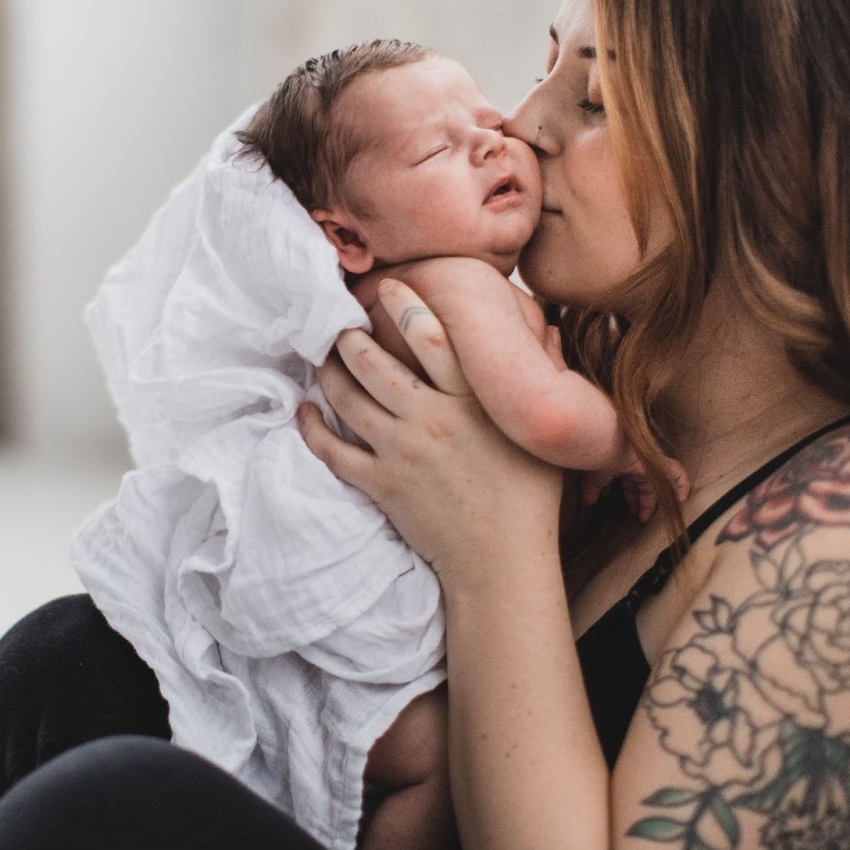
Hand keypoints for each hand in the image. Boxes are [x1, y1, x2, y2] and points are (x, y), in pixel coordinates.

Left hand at [298, 279, 562, 590]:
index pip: (432, 336)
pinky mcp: (381, 485)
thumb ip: (545, 375)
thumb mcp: (545, 432)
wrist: (501, 563)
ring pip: (348, 399)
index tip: (389, 286)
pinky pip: (333, 450)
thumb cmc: (531, 499)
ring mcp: (402, 452)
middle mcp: (432, 419)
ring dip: (329, 373)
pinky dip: (313, 428)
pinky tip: (304, 411)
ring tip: (321, 357)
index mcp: (473, 402)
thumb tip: (545, 325)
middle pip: (375, 363)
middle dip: (350, 336)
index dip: (405, 305)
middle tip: (339, 322)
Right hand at [579, 456, 690, 522]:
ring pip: (662, 481)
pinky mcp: (660, 464)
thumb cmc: (597, 459)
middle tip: (641, 520)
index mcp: (621, 466)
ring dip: (661, 498)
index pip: (630, 486)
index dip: (631, 501)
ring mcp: (649, 464)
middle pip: (645, 487)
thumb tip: (586, 504)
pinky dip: (682, 485)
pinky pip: (678, 474)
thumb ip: (591, 492)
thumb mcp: (593, 481)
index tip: (631, 515)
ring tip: (661, 514)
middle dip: (643, 504)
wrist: (607, 445)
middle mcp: (637, 465)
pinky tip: (683, 500)